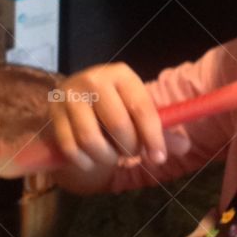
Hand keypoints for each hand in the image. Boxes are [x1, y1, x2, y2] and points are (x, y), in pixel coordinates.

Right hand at [49, 62, 168, 188]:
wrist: (75, 100)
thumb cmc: (115, 107)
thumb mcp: (137, 110)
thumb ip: (160, 130)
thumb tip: (184, 147)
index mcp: (121, 74)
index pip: (141, 108)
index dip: (153, 137)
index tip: (158, 159)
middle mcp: (94, 79)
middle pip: (118, 126)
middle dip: (129, 148)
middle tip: (130, 152)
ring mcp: (69, 96)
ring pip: (91, 140)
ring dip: (106, 157)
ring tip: (111, 155)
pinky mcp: (53, 115)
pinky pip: (71, 149)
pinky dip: (85, 162)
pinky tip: (92, 160)